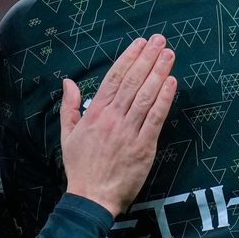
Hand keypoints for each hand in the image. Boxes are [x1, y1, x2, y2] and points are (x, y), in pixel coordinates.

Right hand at [61, 35, 177, 213]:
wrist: (91, 197)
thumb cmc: (80, 167)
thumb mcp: (67, 134)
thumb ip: (70, 106)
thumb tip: (68, 82)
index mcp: (95, 113)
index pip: (114, 78)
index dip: (129, 58)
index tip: (140, 43)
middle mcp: (112, 118)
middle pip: (132, 82)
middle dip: (147, 58)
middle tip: (160, 41)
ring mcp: (129, 132)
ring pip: (145, 96)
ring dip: (158, 72)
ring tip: (168, 54)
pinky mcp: (143, 147)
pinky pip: (155, 118)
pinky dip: (164, 99)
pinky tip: (171, 83)